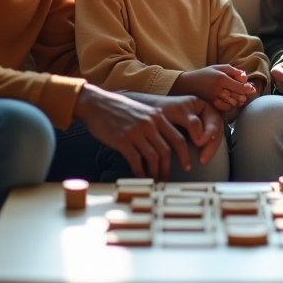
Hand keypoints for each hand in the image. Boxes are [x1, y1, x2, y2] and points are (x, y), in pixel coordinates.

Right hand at [73, 85, 190, 179]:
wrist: (96, 103)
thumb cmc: (118, 108)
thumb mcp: (142, 110)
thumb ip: (154, 123)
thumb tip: (163, 142)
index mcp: (157, 116)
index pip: (178, 138)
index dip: (184, 155)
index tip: (186, 165)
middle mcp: (149, 124)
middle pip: (166, 151)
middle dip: (168, 168)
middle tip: (166, 178)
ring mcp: (136, 132)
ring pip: (153, 158)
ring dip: (155, 172)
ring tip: (154, 179)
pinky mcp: (122, 141)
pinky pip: (136, 161)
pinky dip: (140, 172)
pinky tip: (140, 176)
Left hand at [151, 94, 224, 166]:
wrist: (149, 116)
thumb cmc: (162, 109)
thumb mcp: (177, 112)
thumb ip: (192, 123)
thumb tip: (202, 141)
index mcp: (203, 106)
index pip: (214, 120)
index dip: (210, 132)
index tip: (200, 142)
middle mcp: (205, 117)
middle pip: (217, 131)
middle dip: (212, 145)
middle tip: (204, 158)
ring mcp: (202, 128)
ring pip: (213, 139)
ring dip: (210, 150)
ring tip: (202, 160)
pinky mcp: (197, 138)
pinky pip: (206, 145)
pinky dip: (204, 152)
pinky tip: (200, 159)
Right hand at [172, 65, 255, 110]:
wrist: (187, 84)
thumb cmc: (205, 74)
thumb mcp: (218, 68)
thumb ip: (233, 71)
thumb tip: (245, 77)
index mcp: (221, 78)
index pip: (239, 86)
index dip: (248, 88)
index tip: (252, 89)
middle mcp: (218, 89)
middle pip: (238, 96)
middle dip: (243, 95)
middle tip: (242, 92)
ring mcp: (214, 99)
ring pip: (233, 103)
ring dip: (237, 101)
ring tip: (235, 96)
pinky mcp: (211, 105)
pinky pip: (226, 108)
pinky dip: (229, 105)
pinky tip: (228, 101)